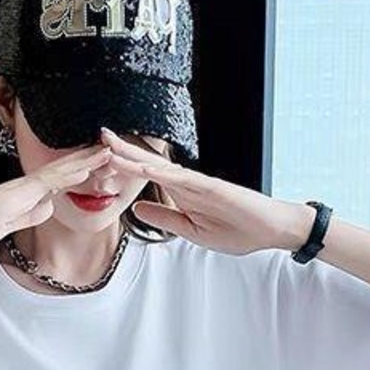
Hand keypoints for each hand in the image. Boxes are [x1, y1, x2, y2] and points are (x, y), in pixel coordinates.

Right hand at [0, 144, 115, 256]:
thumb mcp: (6, 225)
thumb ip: (27, 215)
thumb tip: (48, 207)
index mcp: (23, 195)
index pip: (58, 179)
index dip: (82, 168)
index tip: (103, 161)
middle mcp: (23, 187)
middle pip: (63, 169)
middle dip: (90, 158)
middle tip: (115, 145)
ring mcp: (18, 190)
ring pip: (58, 171)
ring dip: (85, 161)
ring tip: (110, 149)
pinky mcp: (12, 197)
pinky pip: (44, 184)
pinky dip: (66, 175)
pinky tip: (83, 169)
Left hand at [99, 126, 313, 255]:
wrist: (271, 230)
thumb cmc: (238, 230)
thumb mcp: (192, 232)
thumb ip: (165, 219)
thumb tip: (135, 209)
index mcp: (182, 194)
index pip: (147, 177)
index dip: (125, 167)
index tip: (102, 158)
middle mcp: (188, 183)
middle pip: (149, 164)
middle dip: (124, 151)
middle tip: (99, 136)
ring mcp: (200, 183)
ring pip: (160, 168)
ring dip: (136, 156)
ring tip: (112, 145)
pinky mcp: (213, 188)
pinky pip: (182, 180)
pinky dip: (162, 173)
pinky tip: (143, 167)